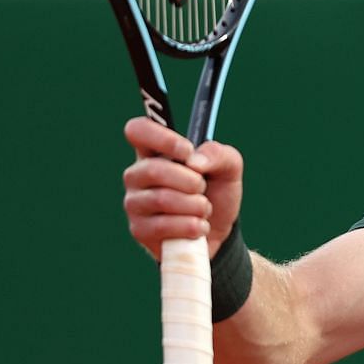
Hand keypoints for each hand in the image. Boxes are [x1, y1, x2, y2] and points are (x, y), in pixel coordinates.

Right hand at [121, 117, 244, 260]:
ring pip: (162, 199)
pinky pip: (164, 227)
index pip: (138, 130)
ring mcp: (135, 203)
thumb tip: (194, 162)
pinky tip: (198, 227)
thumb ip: (218, 154)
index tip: (187, 151)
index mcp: (154, 152)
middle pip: (153, 170)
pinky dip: (191, 227)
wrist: (219, 233)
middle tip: (203, 188)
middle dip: (191, 182)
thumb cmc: (216, 194)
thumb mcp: (229, 169)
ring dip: (196, 206)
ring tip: (204, 209)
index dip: (162, 138)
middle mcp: (138, 175)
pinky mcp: (139, 230)